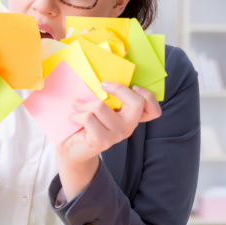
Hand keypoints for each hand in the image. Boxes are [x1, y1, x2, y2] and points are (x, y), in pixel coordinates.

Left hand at [56, 83, 161, 198]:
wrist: (72, 149)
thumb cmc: (86, 124)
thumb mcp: (101, 106)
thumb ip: (109, 96)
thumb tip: (106, 75)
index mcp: (131, 117)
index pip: (153, 110)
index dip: (148, 95)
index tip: (133, 86)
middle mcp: (128, 127)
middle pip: (137, 103)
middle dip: (118, 88)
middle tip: (102, 85)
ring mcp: (117, 135)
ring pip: (101, 107)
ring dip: (84, 104)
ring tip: (76, 105)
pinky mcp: (102, 141)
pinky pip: (88, 118)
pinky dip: (77, 114)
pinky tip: (73, 117)